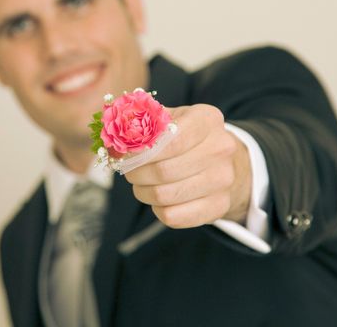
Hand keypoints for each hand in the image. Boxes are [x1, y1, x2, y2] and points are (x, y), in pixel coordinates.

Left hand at [124, 104, 251, 228]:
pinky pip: (173, 216)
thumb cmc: (188, 137)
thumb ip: (142, 122)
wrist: (225, 162)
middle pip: (164, 171)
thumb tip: (112, 135)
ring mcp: (223, 179)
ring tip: (140, 184)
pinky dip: (157, 209)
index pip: (171, 140)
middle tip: (128, 170)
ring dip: (143, 192)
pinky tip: (158, 199)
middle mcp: (221, 148)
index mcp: (207, 119)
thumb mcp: (170, 119)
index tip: (124, 154)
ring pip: (164, 195)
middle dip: (136, 173)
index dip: (142, 151)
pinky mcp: (219, 206)